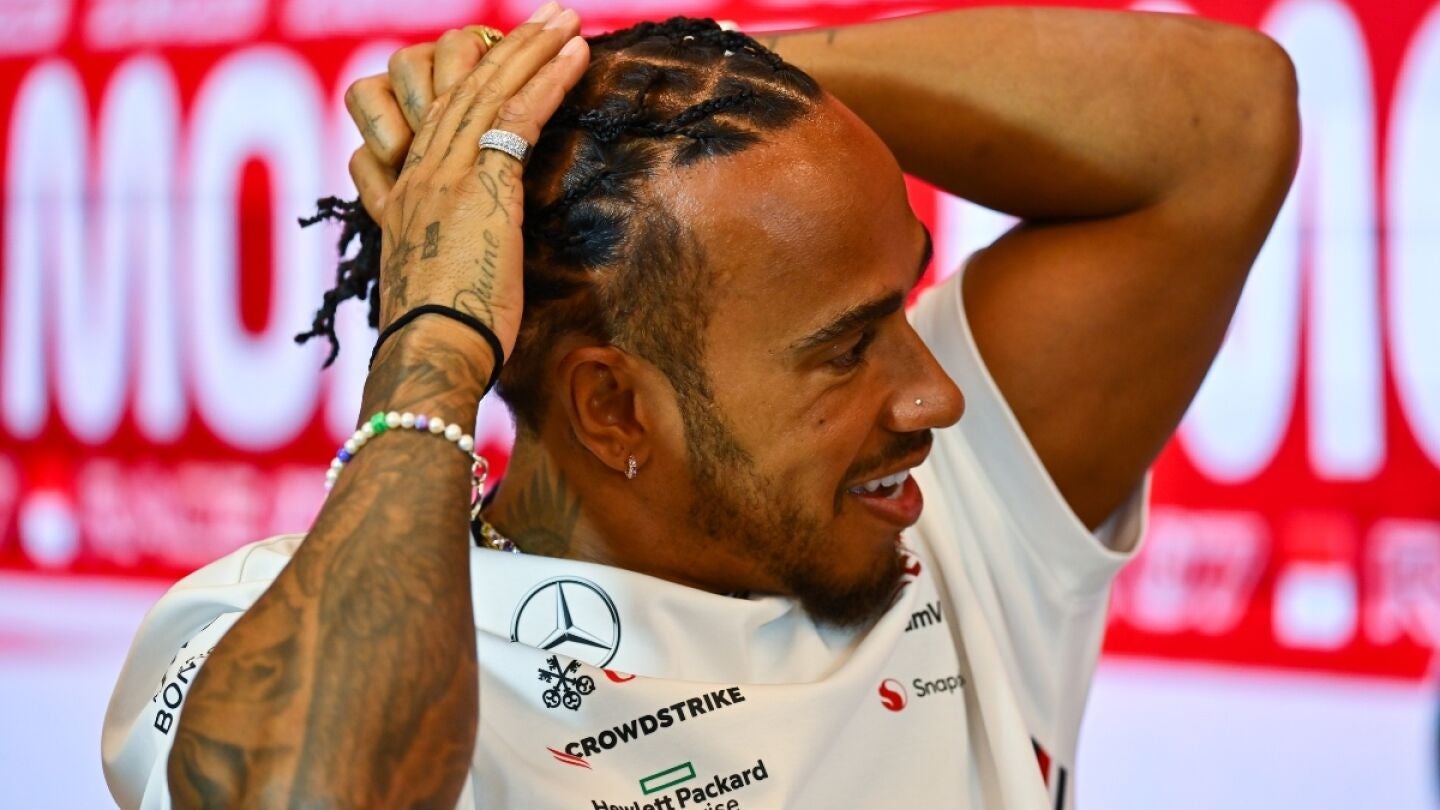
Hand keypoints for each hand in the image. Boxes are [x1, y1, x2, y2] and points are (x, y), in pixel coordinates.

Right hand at [363, 4, 586, 366]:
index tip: (509, 55)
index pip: (445, 115)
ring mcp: (447, 174)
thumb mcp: (440, 276)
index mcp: (410, 189)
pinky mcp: (480, 186)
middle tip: (548, 15)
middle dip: (509, 47)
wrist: (429, 353)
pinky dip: (548, 81)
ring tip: (567, 19)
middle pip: (465, 88)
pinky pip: (516, 117)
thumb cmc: (444, 333)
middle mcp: (422, 170)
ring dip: (533, 49)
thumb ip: (453, 244)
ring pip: (490, 90)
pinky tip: (575, 55)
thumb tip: (481, 244)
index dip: (479, 79)